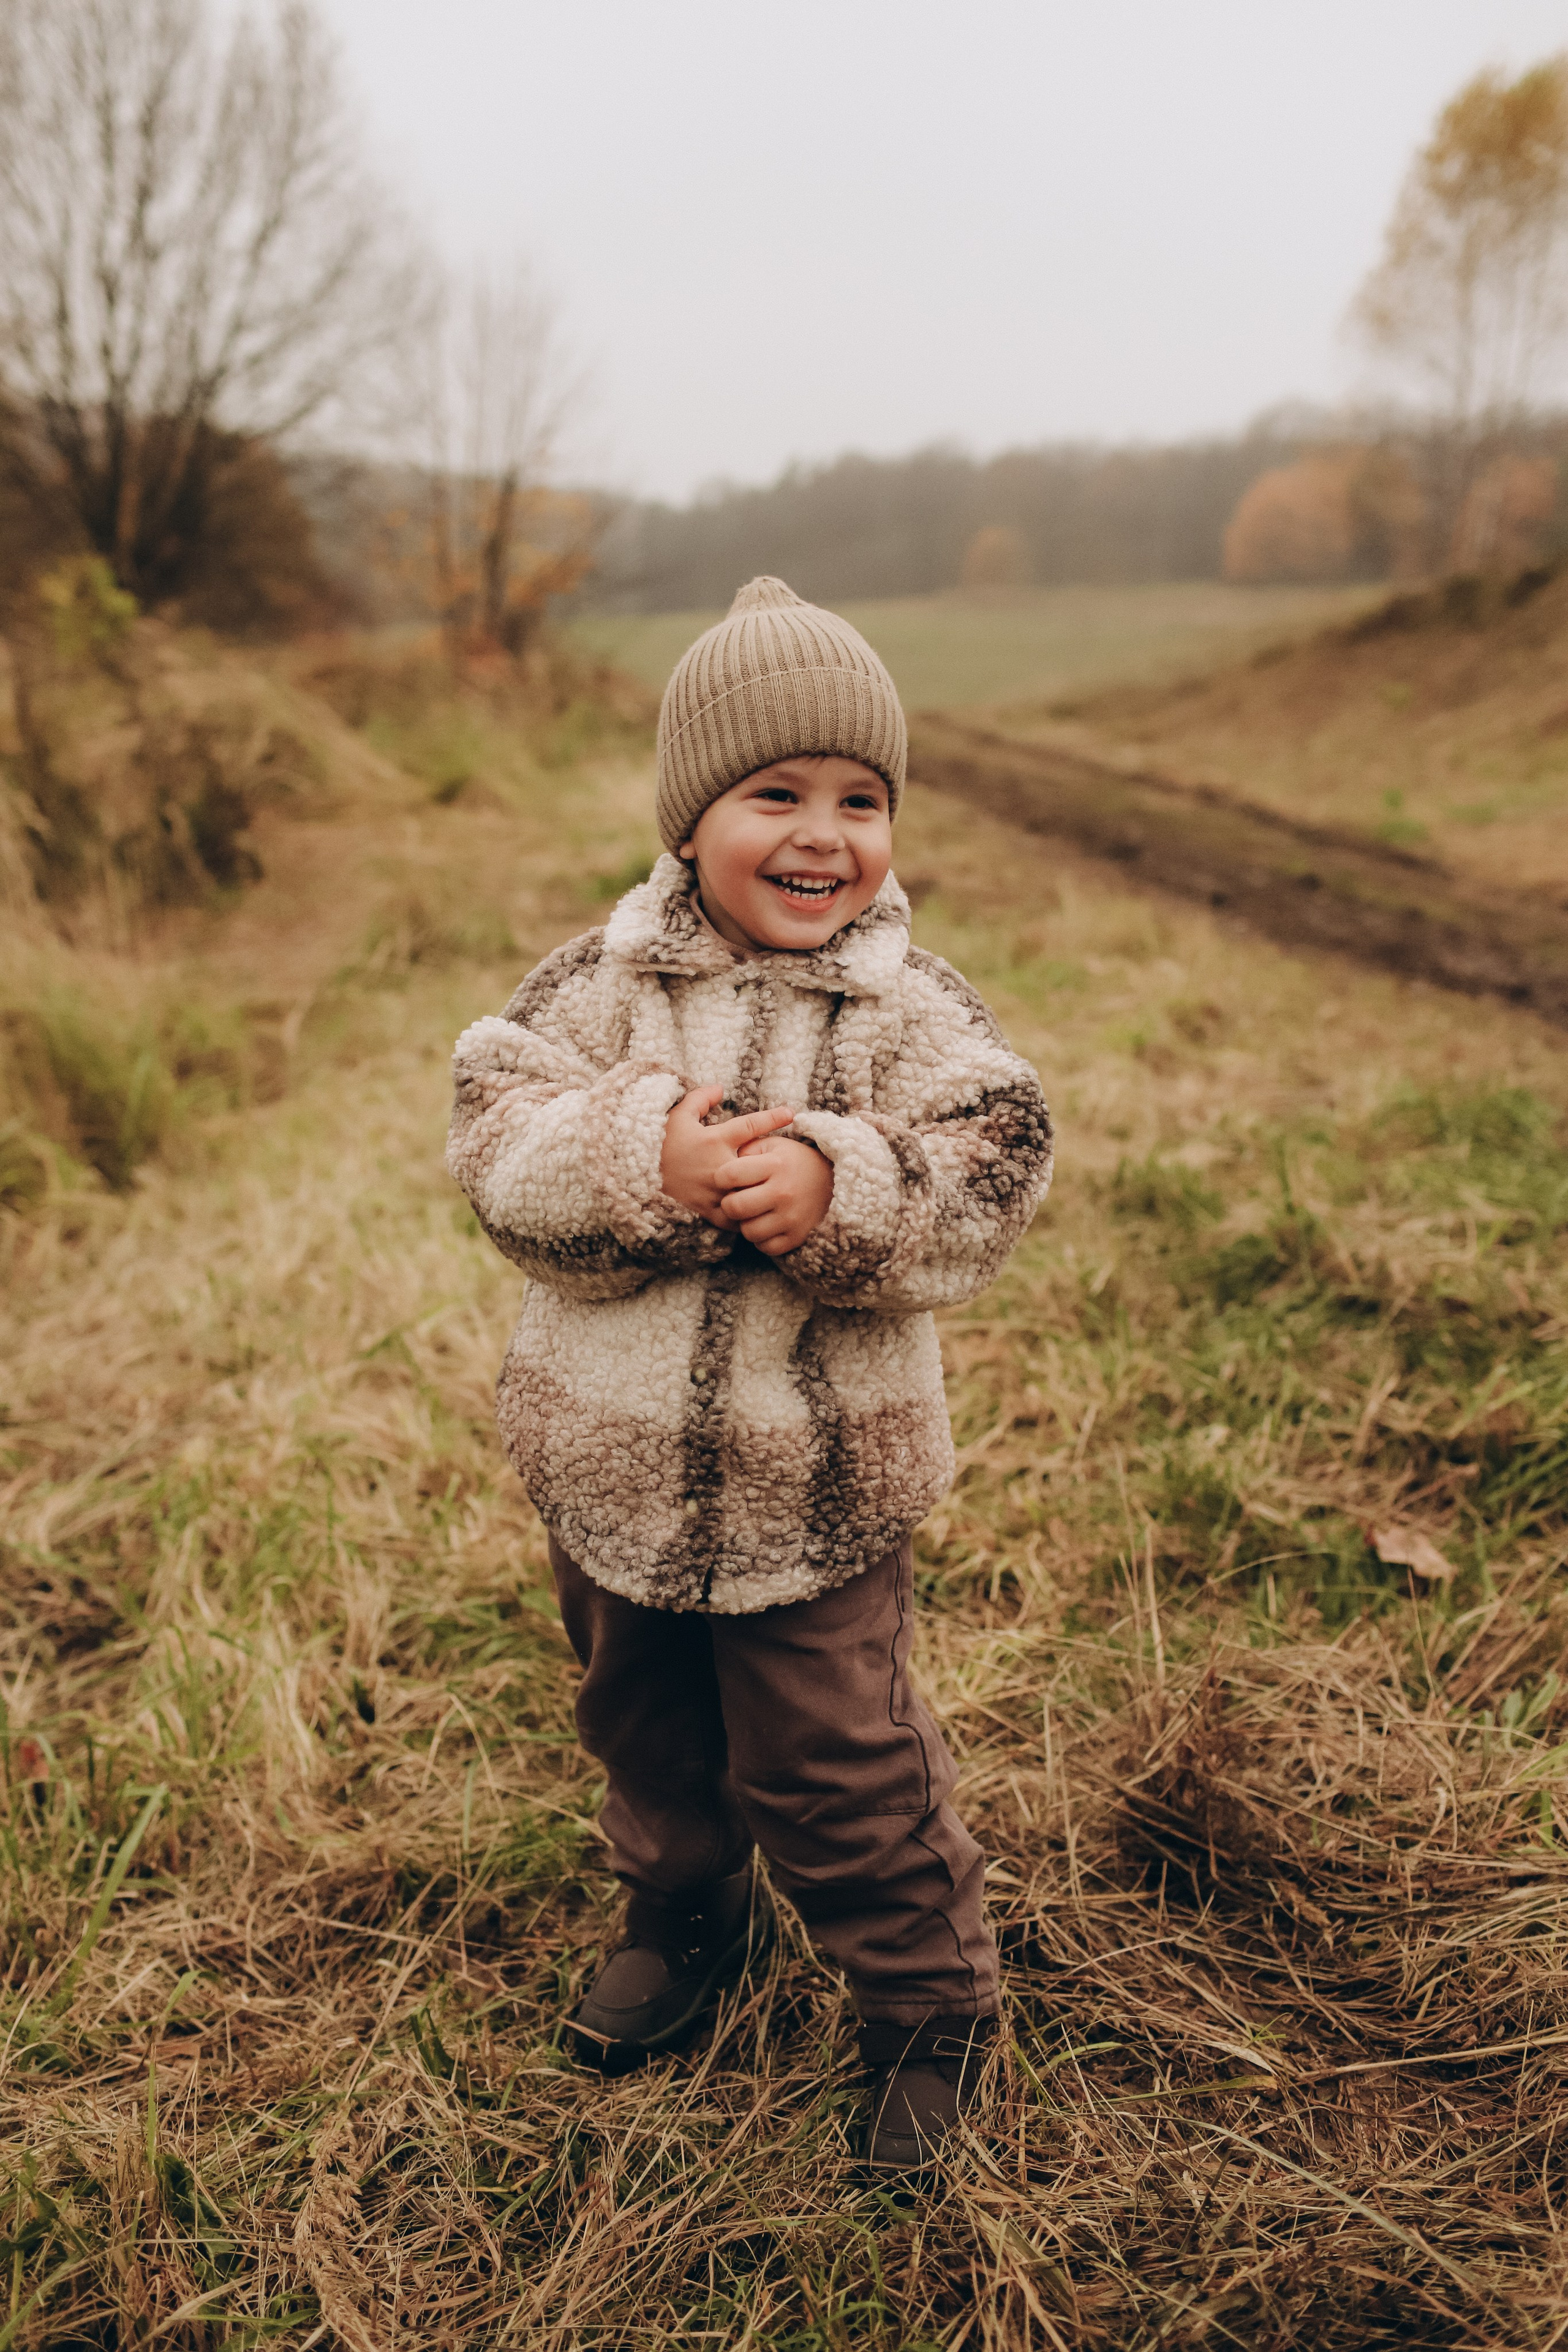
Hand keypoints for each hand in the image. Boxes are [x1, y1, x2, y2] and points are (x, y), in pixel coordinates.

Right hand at [660, 1085, 795, 1226]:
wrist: (635, 1178)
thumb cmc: (658, 1145)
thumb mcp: (676, 1117)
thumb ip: (698, 1099)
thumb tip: (719, 1088)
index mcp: (715, 1140)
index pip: (751, 1125)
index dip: (773, 1117)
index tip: (792, 1113)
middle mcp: (720, 1166)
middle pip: (758, 1165)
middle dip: (774, 1164)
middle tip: (787, 1164)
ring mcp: (716, 1191)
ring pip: (751, 1194)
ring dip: (763, 1192)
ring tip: (776, 1192)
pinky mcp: (709, 1211)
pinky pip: (736, 1217)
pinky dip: (746, 1216)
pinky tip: (755, 1214)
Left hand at [714, 1132, 834, 1255]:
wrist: (834, 1181)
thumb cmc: (794, 1161)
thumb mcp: (773, 1145)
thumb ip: (746, 1149)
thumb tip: (722, 1165)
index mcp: (775, 1165)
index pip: (729, 1175)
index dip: (721, 1177)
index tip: (727, 1178)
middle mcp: (783, 1192)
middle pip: (734, 1207)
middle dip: (729, 1204)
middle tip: (737, 1199)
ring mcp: (791, 1217)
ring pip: (748, 1231)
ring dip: (745, 1223)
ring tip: (753, 1212)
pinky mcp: (797, 1237)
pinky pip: (765, 1247)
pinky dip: (761, 1239)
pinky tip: (766, 1224)